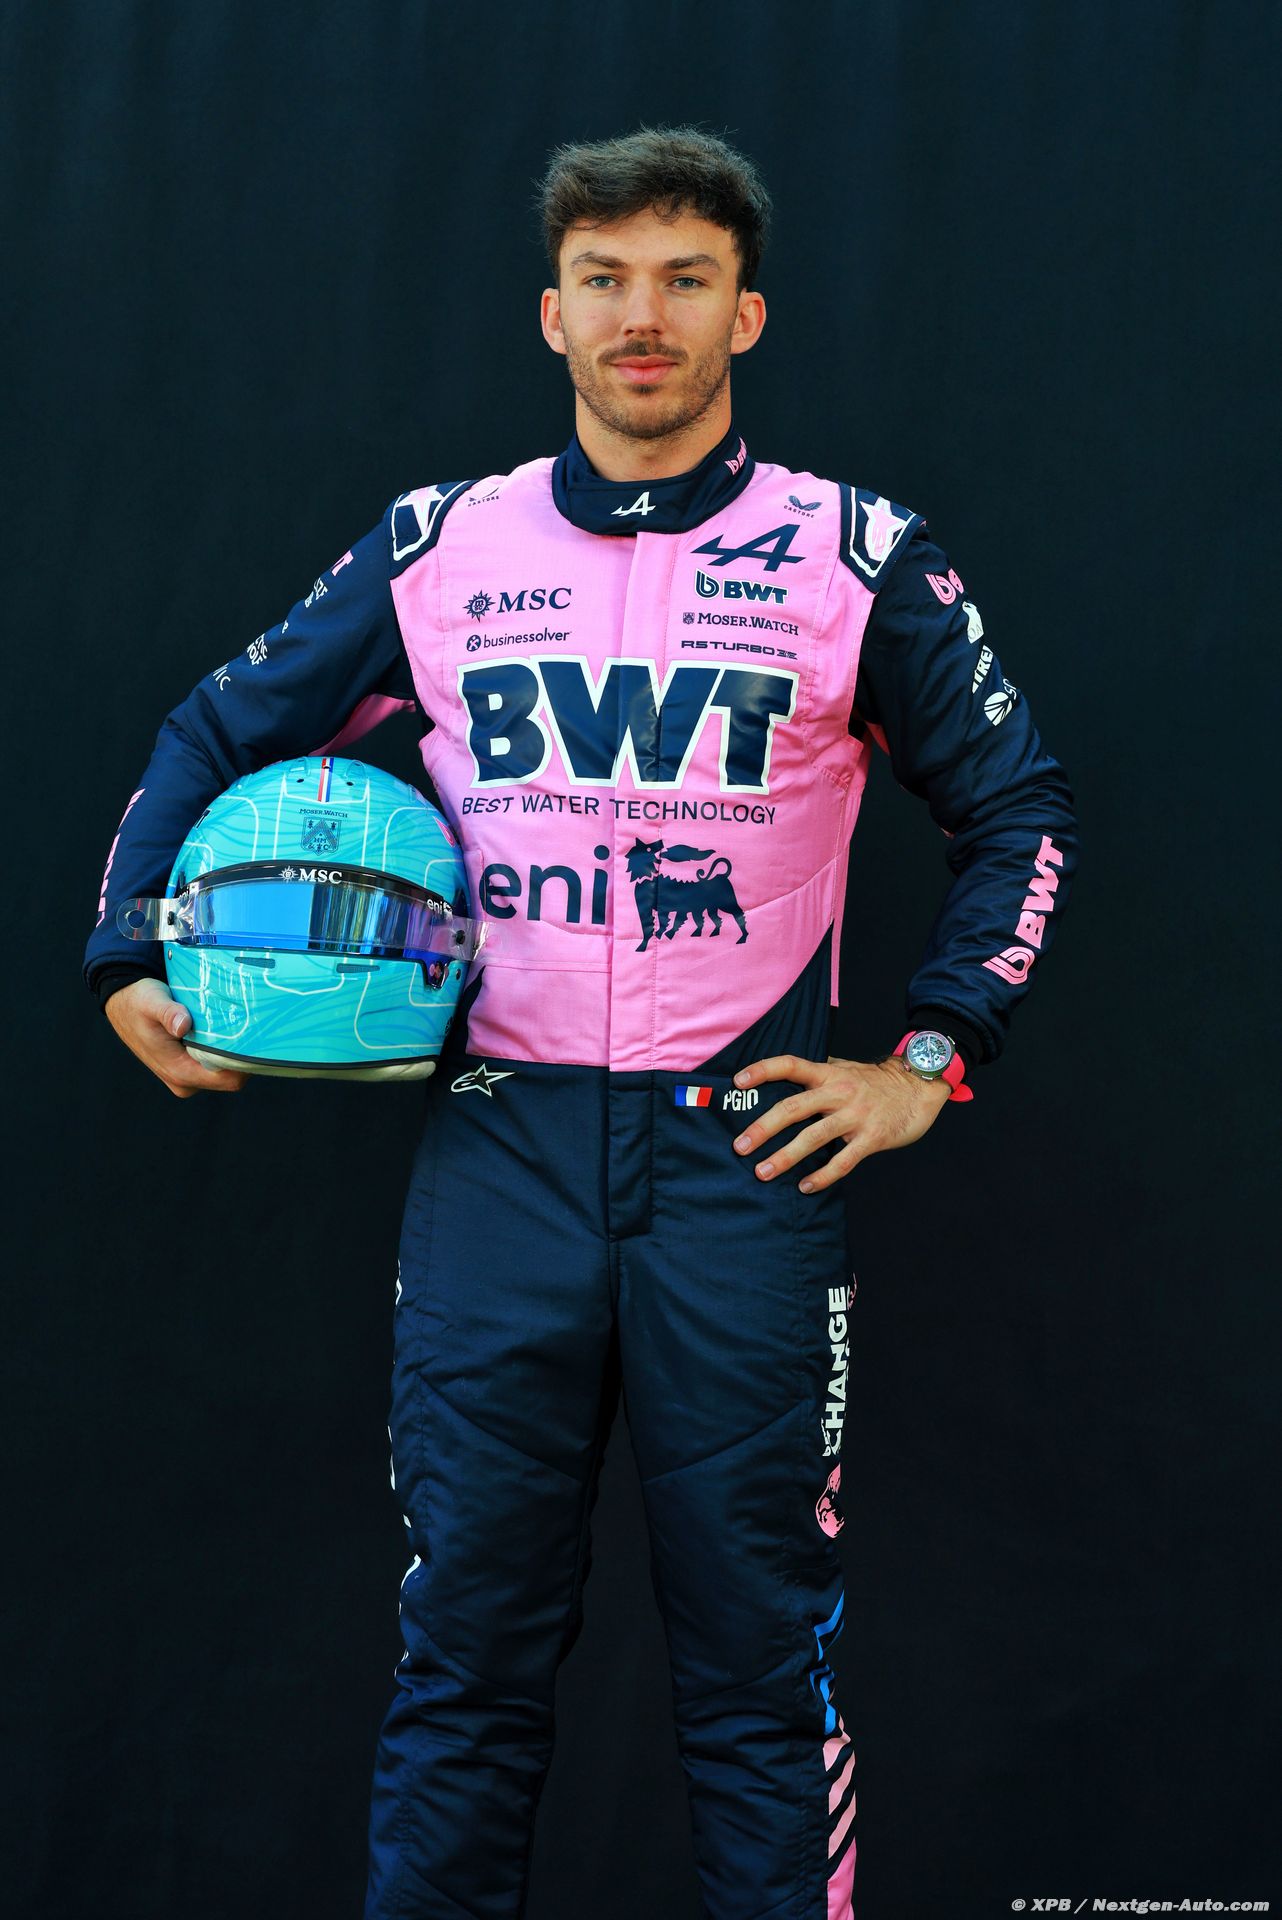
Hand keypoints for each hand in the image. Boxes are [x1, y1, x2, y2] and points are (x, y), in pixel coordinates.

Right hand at [105, 978, 247, 1098]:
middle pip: (231, 1077)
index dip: (246, 1064)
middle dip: (243, 1057)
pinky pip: (216, 1064)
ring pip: (225, 1071)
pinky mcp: (188, 1067)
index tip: (258, 1041)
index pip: (228, 1080)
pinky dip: (224, 1050)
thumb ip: (168, 1013)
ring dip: (234, 1052)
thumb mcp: (152, 1001)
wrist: (123, 1003)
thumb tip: (182, 1025)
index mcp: (178, 1071)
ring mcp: (186, 1076)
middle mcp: (184, 1080)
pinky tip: (228, 1030)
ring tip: (241, 1027)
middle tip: (255, 1029)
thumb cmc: (138, 1001)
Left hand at [730, 1052, 951, 1192]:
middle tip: (740, 1147)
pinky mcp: (872, 1137)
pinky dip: (822, 1176)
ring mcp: (856, 1115)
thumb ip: (817, 1074)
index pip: (790, 1065)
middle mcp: (839, 1092)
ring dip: (785, 1156)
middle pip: (794, 1108)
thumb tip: (780, 1078)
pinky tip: (804, 1186)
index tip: (738, 1083)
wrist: (919, 1088)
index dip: (763, 1071)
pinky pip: (843, 1161)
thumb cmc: (875, 1082)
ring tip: (763, 1172)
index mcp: (828, 1073)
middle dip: (763, 1127)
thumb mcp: (844, 1069)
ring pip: (813, 1137)